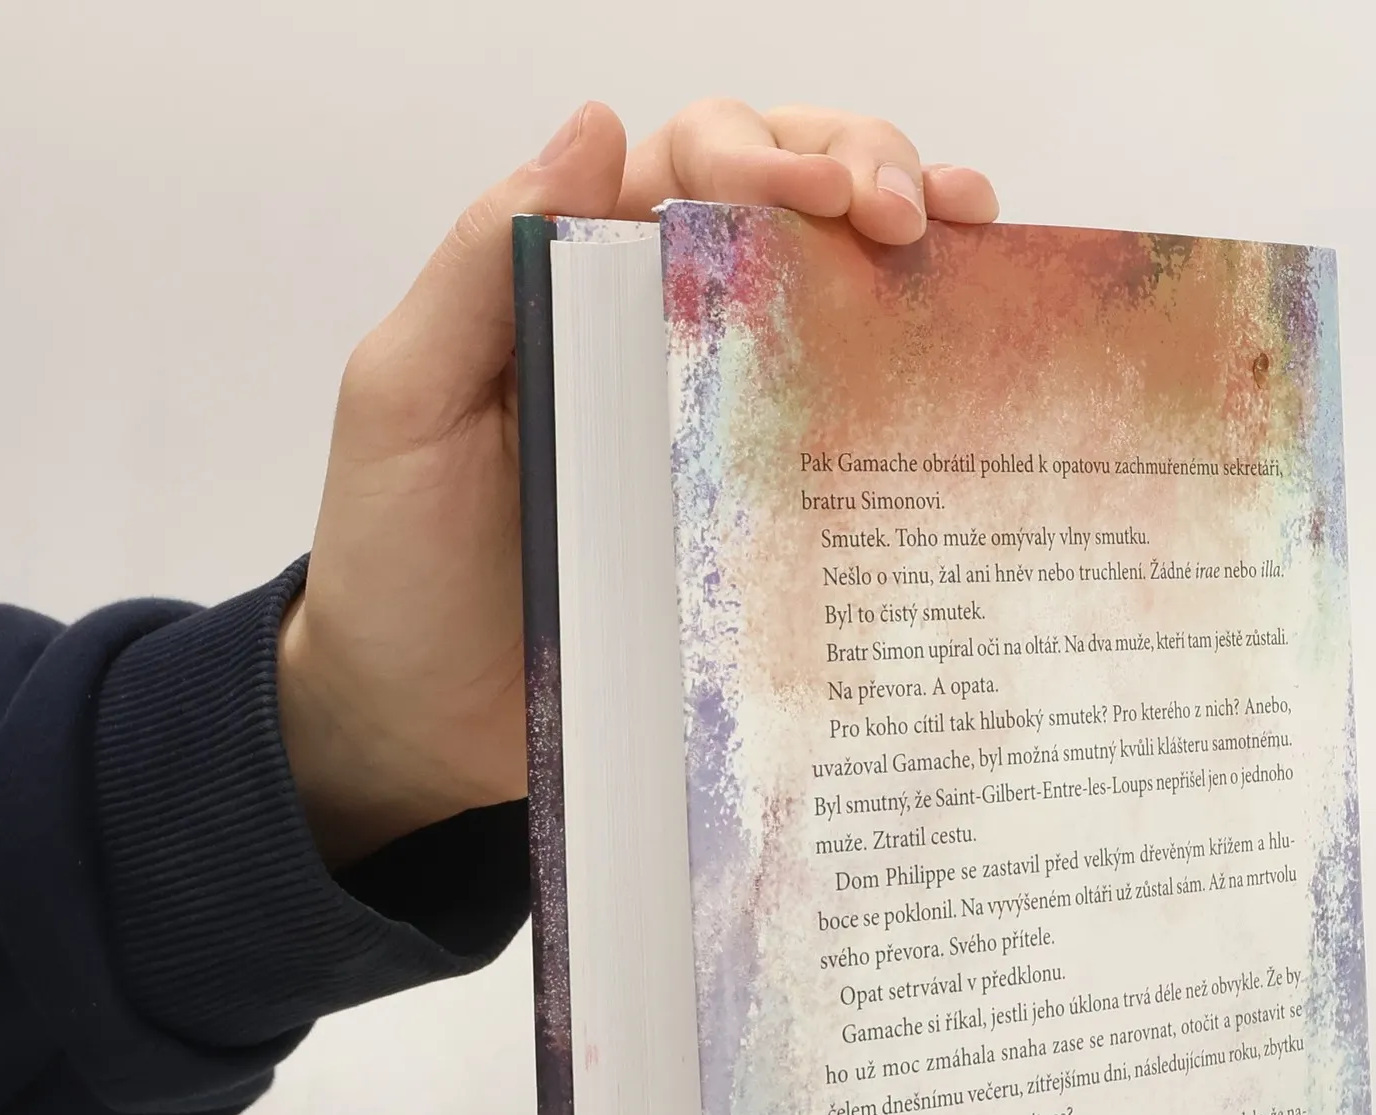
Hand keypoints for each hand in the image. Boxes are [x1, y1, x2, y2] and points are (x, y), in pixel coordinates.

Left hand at [278, 100, 998, 867]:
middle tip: (920, 219)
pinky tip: (972, 388)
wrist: (421, 728)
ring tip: (978, 252)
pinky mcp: (764, 529)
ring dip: (922, 264)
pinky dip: (918, 403)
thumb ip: (483, 263)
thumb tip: (597, 125)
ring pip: (842, 309)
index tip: (830, 202)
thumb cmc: (398, 561)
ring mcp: (727, 434)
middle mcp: (670, 339)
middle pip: (792, 210)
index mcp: (584, 282)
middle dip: (870, 177)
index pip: (698, 168)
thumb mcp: (405, 398)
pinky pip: (852, 451)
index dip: (773, 157)